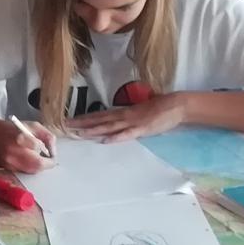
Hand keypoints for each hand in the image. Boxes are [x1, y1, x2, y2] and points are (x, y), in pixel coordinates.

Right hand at [0, 120, 54, 174]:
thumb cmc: (11, 128)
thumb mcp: (32, 126)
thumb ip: (46, 136)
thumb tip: (53, 151)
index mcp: (20, 137)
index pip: (40, 149)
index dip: (48, 152)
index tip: (50, 153)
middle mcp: (13, 152)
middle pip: (37, 165)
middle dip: (45, 164)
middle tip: (48, 160)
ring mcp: (8, 162)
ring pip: (30, 171)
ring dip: (37, 167)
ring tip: (36, 158)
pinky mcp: (4, 168)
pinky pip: (22, 172)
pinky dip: (28, 168)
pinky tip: (26, 161)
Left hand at [64, 94, 188, 142]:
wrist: (177, 104)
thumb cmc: (160, 107)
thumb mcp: (141, 111)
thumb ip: (130, 115)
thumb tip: (120, 119)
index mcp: (124, 112)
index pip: (100, 115)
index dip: (85, 118)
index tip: (71, 121)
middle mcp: (125, 115)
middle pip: (100, 120)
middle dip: (82, 123)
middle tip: (66, 126)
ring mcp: (133, 122)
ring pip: (109, 126)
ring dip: (94, 130)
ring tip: (79, 133)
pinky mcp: (143, 128)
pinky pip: (127, 134)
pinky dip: (116, 137)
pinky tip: (105, 140)